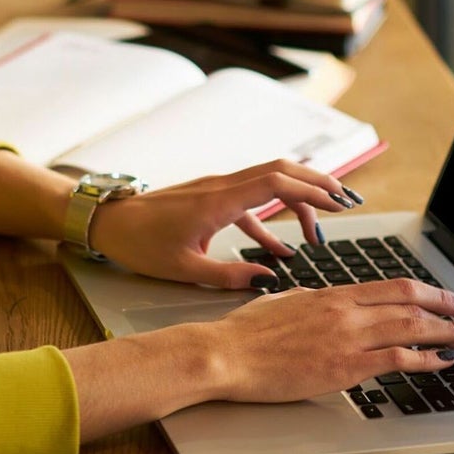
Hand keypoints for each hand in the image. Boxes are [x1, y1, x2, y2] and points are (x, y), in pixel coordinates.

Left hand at [84, 158, 364, 289]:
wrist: (108, 221)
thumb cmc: (138, 241)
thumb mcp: (184, 268)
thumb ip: (228, 277)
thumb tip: (265, 282)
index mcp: (219, 201)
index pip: (276, 184)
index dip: (311, 190)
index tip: (338, 204)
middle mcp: (222, 187)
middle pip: (281, 171)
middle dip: (317, 184)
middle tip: (346, 203)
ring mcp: (217, 189)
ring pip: (269, 182)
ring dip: (297, 199)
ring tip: (319, 231)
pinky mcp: (211, 198)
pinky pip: (250, 202)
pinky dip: (271, 220)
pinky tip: (281, 249)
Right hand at [200, 278, 453, 403]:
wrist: (224, 353)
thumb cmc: (245, 333)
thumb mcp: (285, 303)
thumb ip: (314, 302)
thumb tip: (328, 303)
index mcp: (333, 294)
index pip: (395, 287)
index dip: (432, 292)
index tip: (452, 300)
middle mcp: (346, 310)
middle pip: (414, 302)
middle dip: (453, 310)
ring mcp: (347, 337)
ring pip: (413, 326)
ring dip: (451, 333)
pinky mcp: (343, 366)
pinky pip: (397, 359)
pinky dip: (427, 359)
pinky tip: (445, 362)